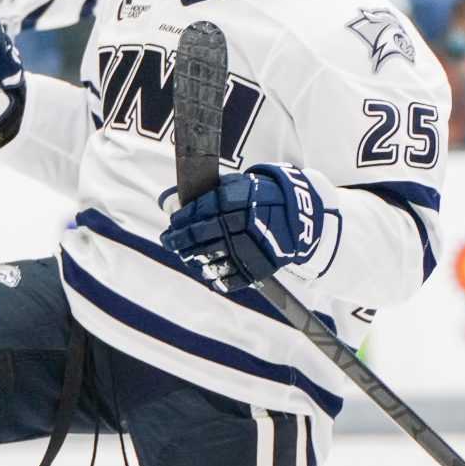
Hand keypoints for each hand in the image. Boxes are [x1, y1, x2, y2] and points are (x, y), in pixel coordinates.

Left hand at [162, 164, 324, 291]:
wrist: (297, 217)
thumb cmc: (259, 199)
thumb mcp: (236, 186)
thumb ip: (205, 194)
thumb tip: (167, 202)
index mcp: (235, 201)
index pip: (196, 213)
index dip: (180, 220)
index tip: (172, 223)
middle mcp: (241, 225)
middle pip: (197, 237)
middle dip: (178, 240)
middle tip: (169, 241)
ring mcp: (249, 249)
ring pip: (208, 260)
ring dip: (191, 259)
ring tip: (186, 255)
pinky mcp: (257, 269)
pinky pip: (227, 280)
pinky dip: (213, 277)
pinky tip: (205, 270)